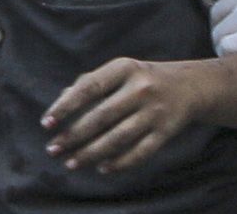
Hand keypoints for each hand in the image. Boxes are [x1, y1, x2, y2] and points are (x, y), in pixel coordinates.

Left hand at [41, 58, 204, 173]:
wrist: (190, 85)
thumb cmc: (141, 79)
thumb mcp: (119, 72)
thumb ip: (89, 83)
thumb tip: (61, 101)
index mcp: (124, 68)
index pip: (89, 88)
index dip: (66, 106)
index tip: (47, 123)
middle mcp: (140, 88)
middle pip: (101, 117)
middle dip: (74, 136)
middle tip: (53, 149)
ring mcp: (155, 111)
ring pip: (118, 138)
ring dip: (91, 153)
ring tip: (71, 163)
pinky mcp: (166, 131)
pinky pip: (140, 152)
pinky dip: (120, 163)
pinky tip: (102, 168)